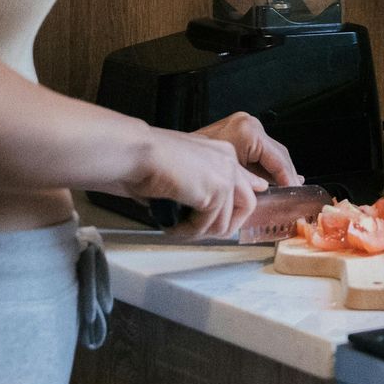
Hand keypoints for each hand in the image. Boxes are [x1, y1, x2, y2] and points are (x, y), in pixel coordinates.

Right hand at [127, 127, 268, 239]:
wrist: (137, 152)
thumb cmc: (147, 158)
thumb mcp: (182, 169)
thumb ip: (201, 184)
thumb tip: (206, 209)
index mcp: (221, 151)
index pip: (245, 184)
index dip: (238, 208)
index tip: (231, 220)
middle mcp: (228, 161)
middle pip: (246, 205)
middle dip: (222, 225)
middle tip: (197, 232)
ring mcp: (225, 176)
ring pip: (224, 222)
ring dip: (199, 232)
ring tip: (178, 228)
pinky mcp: (216, 192)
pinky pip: (206, 226)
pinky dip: (187, 231)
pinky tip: (172, 225)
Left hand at [192, 111, 302, 187]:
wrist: (170, 152)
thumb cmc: (196, 165)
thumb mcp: (230, 177)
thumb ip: (253, 183)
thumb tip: (274, 191)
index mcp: (249, 132)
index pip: (278, 159)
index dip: (288, 178)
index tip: (295, 192)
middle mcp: (249, 124)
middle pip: (278, 153)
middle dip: (286, 174)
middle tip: (294, 192)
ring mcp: (245, 125)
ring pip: (271, 152)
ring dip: (278, 170)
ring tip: (288, 186)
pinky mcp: (240, 130)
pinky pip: (260, 150)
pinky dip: (266, 165)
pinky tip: (273, 177)